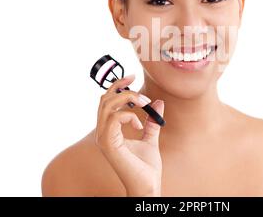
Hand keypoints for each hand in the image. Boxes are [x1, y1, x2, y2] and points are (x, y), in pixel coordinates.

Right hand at [95, 74, 164, 196]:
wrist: (147, 185)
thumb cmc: (146, 167)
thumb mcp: (151, 139)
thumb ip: (152, 122)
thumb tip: (159, 103)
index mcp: (109, 131)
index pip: (106, 102)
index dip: (117, 86)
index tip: (132, 77)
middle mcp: (103, 133)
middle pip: (104, 99)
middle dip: (120, 87)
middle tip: (135, 81)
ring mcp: (104, 139)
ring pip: (107, 105)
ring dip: (127, 98)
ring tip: (144, 102)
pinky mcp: (109, 144)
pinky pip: (113, 119)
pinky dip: (127, 115)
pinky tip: (138, 123)